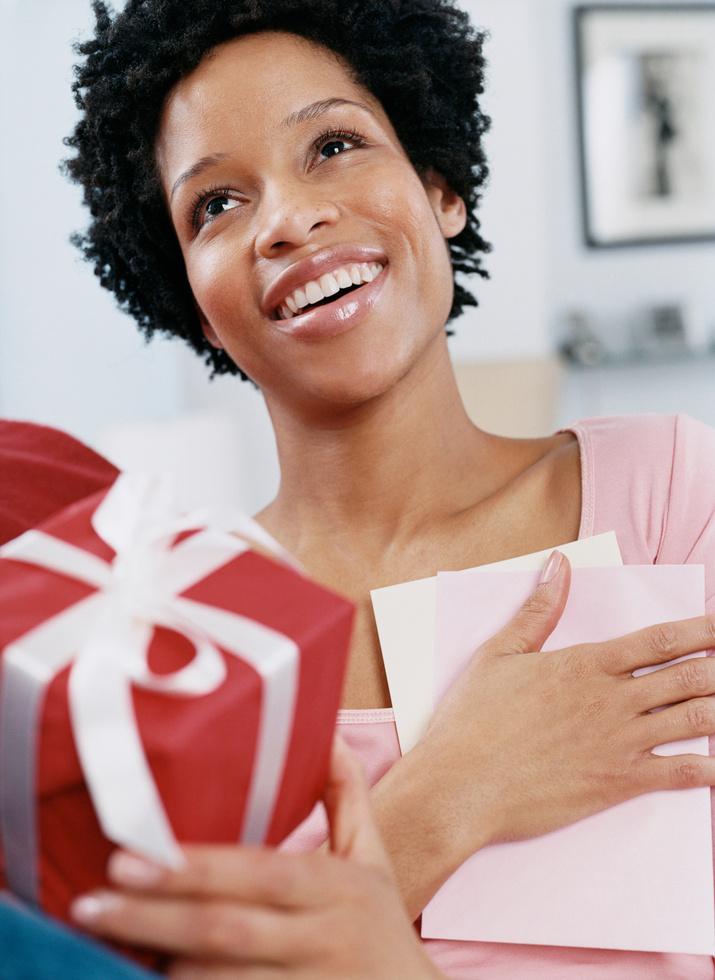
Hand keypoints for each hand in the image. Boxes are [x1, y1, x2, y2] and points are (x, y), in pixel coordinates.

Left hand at [71, 737, 444, 979]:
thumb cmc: (383, 928)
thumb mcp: (374, 860)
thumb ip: (348, 797)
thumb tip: (329, 731)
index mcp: (337, 888)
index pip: (259, 873)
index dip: (193, 868)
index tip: (128, 860)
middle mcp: (323, 939)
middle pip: (227, 930)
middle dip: (153, 918)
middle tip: (89, 905)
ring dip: (163, 967)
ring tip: (101, 947)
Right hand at [373, 551, 714, 917]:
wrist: (462, 783)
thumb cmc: (473, 720)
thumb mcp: (500, 653)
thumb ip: (538, 609)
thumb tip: (559, 564)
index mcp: (585, 664)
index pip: (659, 639)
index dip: (701, 630)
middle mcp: (611, 698)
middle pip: (689, 676)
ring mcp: (619, 741)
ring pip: (695, 719)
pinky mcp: (618, 782)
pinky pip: (680, 772)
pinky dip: (710, 767)